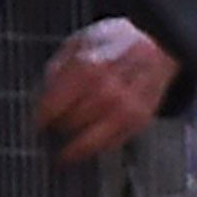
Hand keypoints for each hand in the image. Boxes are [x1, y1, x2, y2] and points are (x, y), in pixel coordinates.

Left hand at [34, 18, 168, 163]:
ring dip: (76, 149)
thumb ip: (57, 69)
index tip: (36, 122)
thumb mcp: (78, 43)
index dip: (40, 117)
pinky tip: (91, 145)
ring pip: (92, 140)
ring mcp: (127, 107)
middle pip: (70, 122)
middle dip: (58, 129)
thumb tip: (43, 97)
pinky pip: (115, 142)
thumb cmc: (115, 43)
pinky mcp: (141, 118)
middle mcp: (107, 90)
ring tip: (66, 153)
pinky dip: (100, 147)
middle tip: (51, 132)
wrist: (159, 43)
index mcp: (87, 68)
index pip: (52, 105)